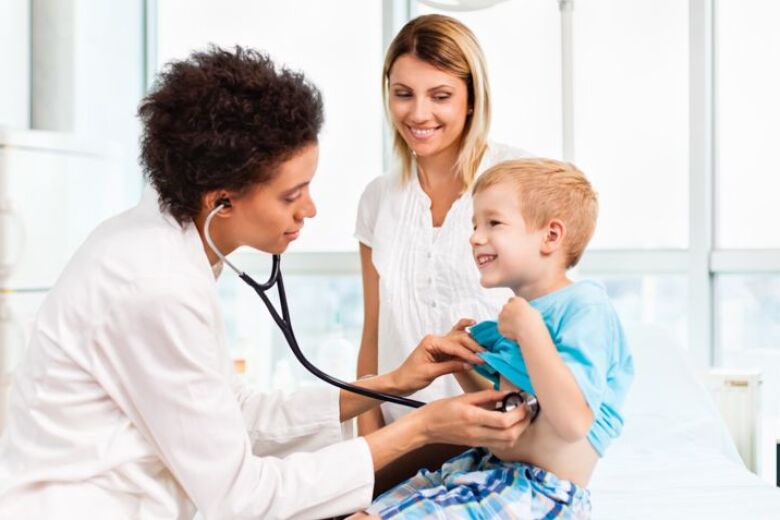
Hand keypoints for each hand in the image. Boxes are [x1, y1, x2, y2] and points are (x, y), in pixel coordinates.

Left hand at [391, 319, 485, 394]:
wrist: (400, 382)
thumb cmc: (409, 377)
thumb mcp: (430, 373)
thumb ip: (450, 366)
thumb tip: (469, 364)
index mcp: (431, 342)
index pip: (454, 346)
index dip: (468, 354)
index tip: (480, 360)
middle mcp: (435, 339)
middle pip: (458, 340)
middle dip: (473, 348)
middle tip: (487, 355)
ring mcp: (439, 344)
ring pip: (459, 340)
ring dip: (472, 344)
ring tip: (486, 349)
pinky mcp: (441, 351)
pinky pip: (456, 345)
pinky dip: (465, 342)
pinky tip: (472, 325)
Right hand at [414, 389, 530, 449]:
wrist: (426, 427)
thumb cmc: (440, 410)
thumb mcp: (463, 397)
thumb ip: (486, 395)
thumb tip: (506, 393)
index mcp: (472, 417)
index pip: (504, 421)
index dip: (519, 413)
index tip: (523, 402)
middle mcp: (476, 432)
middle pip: (510, 435)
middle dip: (523, 423)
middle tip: (526, 410)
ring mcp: (477, 441)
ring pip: (507, 443)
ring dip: (519, 431)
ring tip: (520, 417)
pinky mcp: (476, 445)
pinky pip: (499, 445)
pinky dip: (509, 436)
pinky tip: (508, 425)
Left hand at [497, 297, 541, 341]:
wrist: (529, 332)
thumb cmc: (534, 322)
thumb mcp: (534, 311)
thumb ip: (525, 310)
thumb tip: (524, 312)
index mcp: (516, 301)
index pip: (512, 300)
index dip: (514, 306)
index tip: (517, 312)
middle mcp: (507, 306)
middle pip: (506, 308)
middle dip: (509, 313)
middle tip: (516, 321)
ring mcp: (502, 316)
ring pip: (502, 318)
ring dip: (507, 322)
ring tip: (516, 328)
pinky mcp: (500, 325)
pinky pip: (502, 328)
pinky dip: (506, 330)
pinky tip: (513, 334)